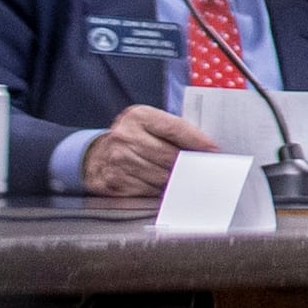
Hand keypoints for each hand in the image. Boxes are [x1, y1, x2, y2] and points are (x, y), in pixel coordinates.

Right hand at [84, 105, 220, 195]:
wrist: (94, 156)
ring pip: (162, 177)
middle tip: (203, 170)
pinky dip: (159, 191)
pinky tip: (161, 186)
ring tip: (181, 178)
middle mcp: (125, 136)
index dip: (198, 141)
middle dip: (189, 165)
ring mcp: (118, 160)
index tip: (214, 150)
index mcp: (138, 116)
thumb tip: (206, 147)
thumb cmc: (132, 138)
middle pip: (170, 156)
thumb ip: (173, 130)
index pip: (175, 128)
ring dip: (176, 180)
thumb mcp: (149, 124)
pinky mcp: (115, 182)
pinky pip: (149, 191)